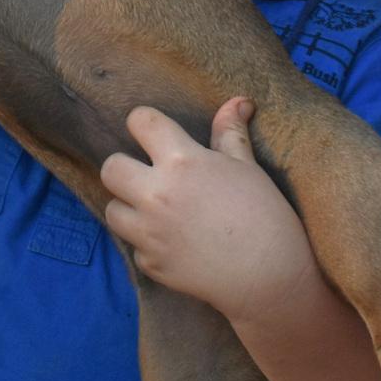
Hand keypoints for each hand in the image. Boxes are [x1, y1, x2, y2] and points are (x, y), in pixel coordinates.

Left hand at [100, 99, 314, 321]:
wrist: (270, 278)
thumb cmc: (265, 216)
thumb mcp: (248, 168)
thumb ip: (230, 133)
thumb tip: (238, 101)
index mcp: (182, 162)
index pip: (141, 122)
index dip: (144, 122)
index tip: (153, 132)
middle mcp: (156, 195)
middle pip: (110, 168)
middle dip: (125, 166)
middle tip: (147, 174)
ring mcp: (149, 233)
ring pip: (112, 210)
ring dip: (128, 206)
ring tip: (154, 210)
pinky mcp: (151, 264)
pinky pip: (134, 247)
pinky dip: (148, 244)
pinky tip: (174, 243)